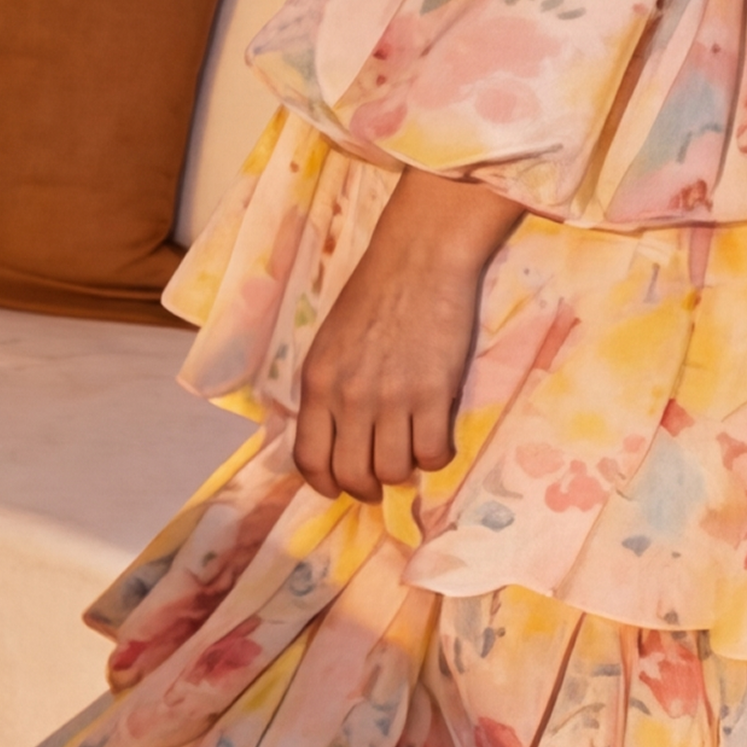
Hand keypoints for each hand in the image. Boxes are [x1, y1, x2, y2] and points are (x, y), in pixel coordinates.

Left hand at [289, 173, 520, 501]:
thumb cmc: (375, 293)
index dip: (325, 484)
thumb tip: (336, 436)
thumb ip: (328, 389)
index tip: (341, 487)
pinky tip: (438, 438)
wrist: (420, 258)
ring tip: (412, 451)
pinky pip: (433, 454)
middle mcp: (348, 397)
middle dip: (366, 488)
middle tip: (382, 478)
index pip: (309, 459)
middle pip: (351, 475)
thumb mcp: (330, 342)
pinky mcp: (433, 394)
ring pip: (392, 470)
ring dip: (403, 470)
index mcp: (317, 382)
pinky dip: (437, 457)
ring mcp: (391, 398)